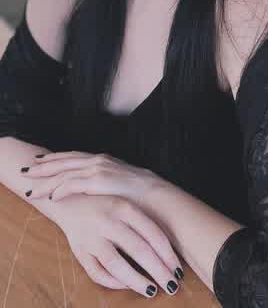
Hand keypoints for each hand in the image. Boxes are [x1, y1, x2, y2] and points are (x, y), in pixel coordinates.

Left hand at [20, 151, 163, 208]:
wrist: (156, 196)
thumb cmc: (140, 194)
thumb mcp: (120, 182)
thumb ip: (106, 181)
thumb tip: (95, 187)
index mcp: (103, 159)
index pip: (73, 156)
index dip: (56, 158)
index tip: (41, 160)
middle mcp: (98, 160)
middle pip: (64, 161)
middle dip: (44, 166)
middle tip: (27, 170)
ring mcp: (98, 168)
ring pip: (65, 173)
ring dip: (46, 181)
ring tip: (31, 188)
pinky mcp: (99, 180)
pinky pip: (73, 184)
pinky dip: (60, 189)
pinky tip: (51, 196)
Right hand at [52, 194, 182, 297]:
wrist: (66, 198)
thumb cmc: (104, 202)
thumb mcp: (124, 203)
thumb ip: (142, 222)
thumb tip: (167, 250)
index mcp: (124, 207)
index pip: (152, 233)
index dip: (167, 254)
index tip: (177, 269)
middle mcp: (109, 220)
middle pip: (138, 249)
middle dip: (157, 270)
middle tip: (171, 285)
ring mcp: (92, 236)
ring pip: (116, 263)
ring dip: (136, 280)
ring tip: (151, 290)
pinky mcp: (78, 250)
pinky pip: (96, 271)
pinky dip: (112, 281)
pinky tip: (126, 285)